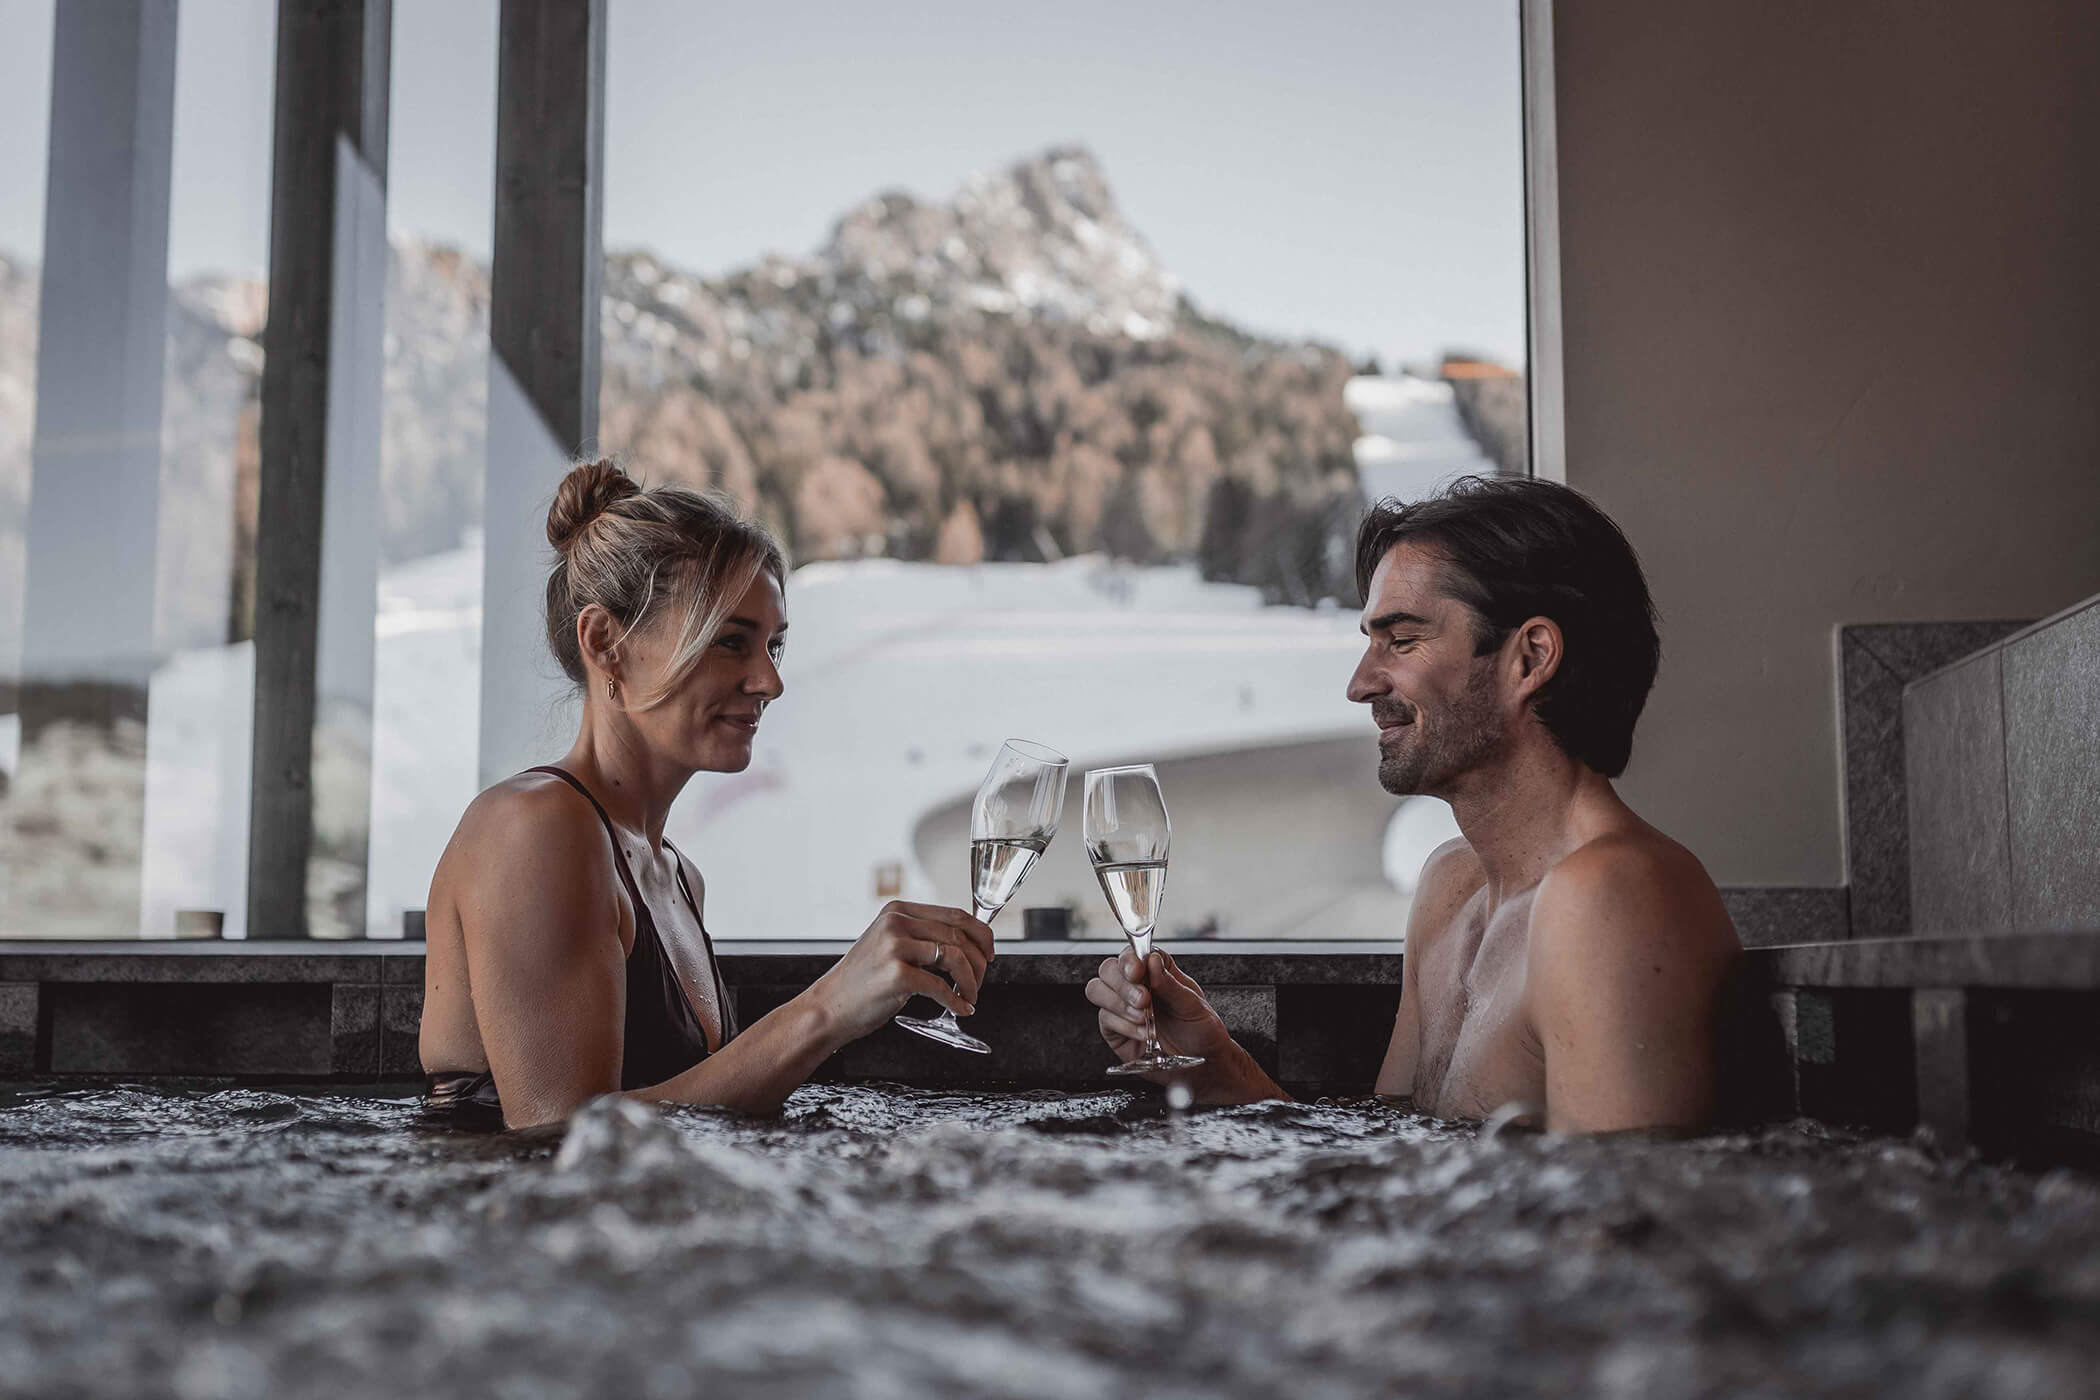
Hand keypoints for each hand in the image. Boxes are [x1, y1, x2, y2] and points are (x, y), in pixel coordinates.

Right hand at [806, 900, 994, 1045]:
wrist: (829, 1008)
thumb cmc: (862, 982)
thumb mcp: (889, 945)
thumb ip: (921, 938)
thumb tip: (967, 946)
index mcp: (898, 911)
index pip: (955, 914)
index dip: (981, 934)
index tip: (990, 953)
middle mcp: (896, 923)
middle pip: (959, 935)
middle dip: (979, 961)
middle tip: (980, 981)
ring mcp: (895, 947)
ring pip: (955, 958)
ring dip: (970, 981)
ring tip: (968, 996)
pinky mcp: (897, 975)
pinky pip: (941, 987)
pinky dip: (956, 1001)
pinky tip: (959, 1009)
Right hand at [1086, 947, 1236, 1079]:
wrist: (1201, 1063)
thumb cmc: (1200, 1029)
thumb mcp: (1192, 1004)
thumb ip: (1170, 984)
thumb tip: (1152, 961)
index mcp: (1155, 971)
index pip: (1132, 953)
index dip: (1129, 960)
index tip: (1137, 971)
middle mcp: (1134, 985)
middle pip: (1108, 969)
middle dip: (1123, 984)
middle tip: (1143, 1000)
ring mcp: (1121, 1007)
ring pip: (1097, 990)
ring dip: (1119, 1004)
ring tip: (1144, 1017)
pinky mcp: (1114, 1029)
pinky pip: (1104, 1018)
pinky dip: (1123, 1025)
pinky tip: (1142, 1032)